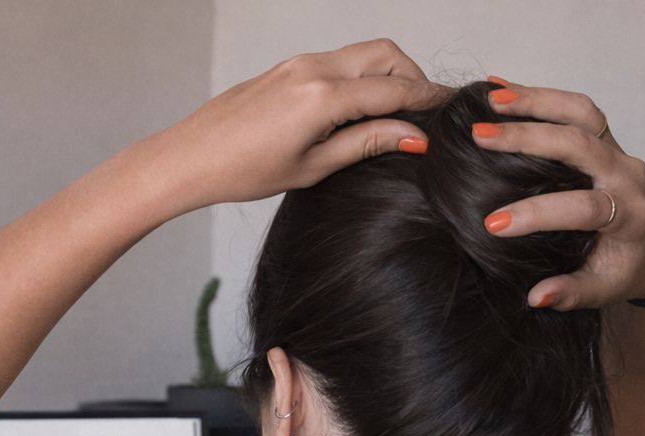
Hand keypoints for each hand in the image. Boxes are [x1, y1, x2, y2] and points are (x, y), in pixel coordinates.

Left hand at [149, 40, 453, 212]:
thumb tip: (413, 136)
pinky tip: (363, 109)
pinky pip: (340, 61)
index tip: (454, 110)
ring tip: (397, 114)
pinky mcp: (288, 67)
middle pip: (387, 56)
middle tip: (426, 113)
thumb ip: (366, 144)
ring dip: (389, 76)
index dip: (429, 100)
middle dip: (414, 79)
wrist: (190, 158)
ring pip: (364, 54)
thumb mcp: (313, 167)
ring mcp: (299, 63)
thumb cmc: (242, 171)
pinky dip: (363, 77)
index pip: (395, 90)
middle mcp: (313, 69)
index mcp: (322, 97)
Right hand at [471, 80, 644, 309]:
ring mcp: (617, 150)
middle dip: (529, 138)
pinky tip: (503, 90)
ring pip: (581, 113)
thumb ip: (572, 293)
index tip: (491, 224)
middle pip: (581, 144)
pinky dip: (541, 97)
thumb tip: (535, 297)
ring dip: (536, 101)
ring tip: (491, 99)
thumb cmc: (628, 267)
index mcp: (629, 215)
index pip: (584, 207)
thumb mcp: (604, 290)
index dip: (538, 213)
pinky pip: (576, 109)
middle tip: (480, 137)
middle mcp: (627, 174)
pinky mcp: (605, 137)